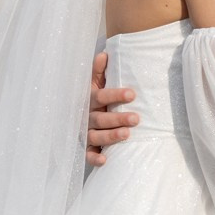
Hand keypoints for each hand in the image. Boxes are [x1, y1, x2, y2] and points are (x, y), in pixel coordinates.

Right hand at [86, 52, 138, 166]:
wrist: (78, 114)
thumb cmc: (95, 96)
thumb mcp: (95, 82)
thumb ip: (99, 70)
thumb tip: (105, 54)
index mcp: (89, 98)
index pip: (101, 96)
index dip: (115, 95)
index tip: (132, 94)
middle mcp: (86, 116)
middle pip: (100, 118)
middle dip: (118, 118)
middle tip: (136, 119)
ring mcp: (85, 132)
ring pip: (95, 136)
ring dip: (110, 136)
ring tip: (127, 134)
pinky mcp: (85, 146)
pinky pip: (87, 154)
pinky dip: (94, 158)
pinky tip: (105, 160)